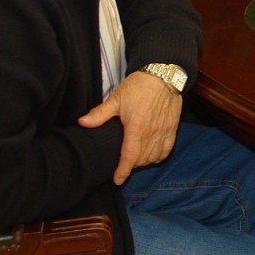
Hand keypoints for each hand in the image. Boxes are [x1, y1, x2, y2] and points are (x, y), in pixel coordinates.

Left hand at [79, 70, 181, 184]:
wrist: (164, 75)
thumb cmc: (139, 86)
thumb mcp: (116, 98)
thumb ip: (100, 114)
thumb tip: (82, 123)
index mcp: (137, 127)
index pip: (130, 156)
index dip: (123, 171)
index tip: (117, 180)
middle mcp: (152, 133)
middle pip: (141, 160)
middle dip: (131, 165)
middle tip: (122, 161)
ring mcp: (164, 132)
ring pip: (154, 157)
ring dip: (143, 161)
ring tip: (134, 157)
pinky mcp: (172, 129)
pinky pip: (166, 151)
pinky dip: (158, 156)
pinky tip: (151, 154)